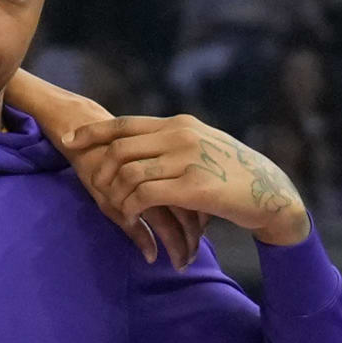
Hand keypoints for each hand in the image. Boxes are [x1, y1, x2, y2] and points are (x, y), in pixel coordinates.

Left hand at [56, 112, 311, 246]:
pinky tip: (131, 219)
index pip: (127, 123)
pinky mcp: (193, 186)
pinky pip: (144, 195)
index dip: (95, 132)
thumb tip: (142, 149)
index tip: (72, 140)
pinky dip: (130, 208)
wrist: (269, 192)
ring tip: (118, 211)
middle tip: (96, 190)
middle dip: (101, 171)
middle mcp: (181, 136)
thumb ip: (173, 145)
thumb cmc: (233, 175)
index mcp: (180, 124)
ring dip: (116, 195)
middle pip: (121, 148)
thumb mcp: (202, 148)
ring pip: (129, 173)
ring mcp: (187, 159)